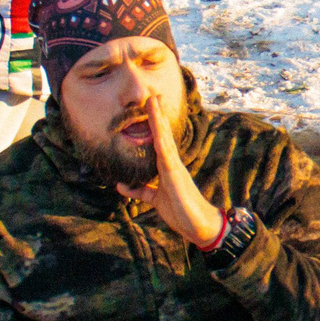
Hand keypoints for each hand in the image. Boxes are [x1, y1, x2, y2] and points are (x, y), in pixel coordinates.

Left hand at [116, 96, 224, 248]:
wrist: (197, 225)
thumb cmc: (179, 211)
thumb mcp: (154, 199)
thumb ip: (140, 190)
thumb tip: (122, 185)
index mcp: (166, 167)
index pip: (158, 141)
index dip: (154, 124)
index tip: (150, 107)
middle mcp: (171, 163)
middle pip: (162, 134)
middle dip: (157, 115)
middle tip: (152, 95)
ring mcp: (174, 167)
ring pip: (164, 138)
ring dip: (158, 120)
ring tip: (153, 102)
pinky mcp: (175, 175)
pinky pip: (166, 154)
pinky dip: (161, 140)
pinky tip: (157, 129)